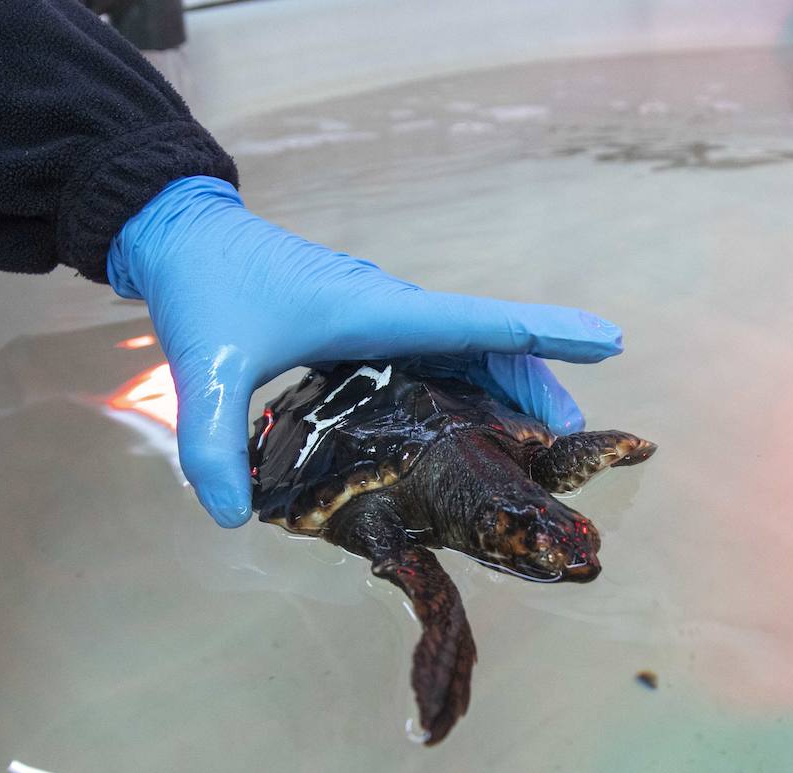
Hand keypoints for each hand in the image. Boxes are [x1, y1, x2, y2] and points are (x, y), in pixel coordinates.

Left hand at [107, 176, 621, 527]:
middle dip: (542, 380)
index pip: (479, 324)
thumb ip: (214, 443)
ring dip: (514, 381)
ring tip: (545, 434)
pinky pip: (441, 353)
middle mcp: (394, 309)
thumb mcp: (207, 367)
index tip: (608, 342)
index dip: (546, 336)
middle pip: (491, 341)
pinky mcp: (369, 325)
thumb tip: (232, 518)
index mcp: (376, 313)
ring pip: (472, 347)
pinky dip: (476, 380)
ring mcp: (384, 315)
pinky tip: (477, 418)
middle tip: (578, 433)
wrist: (185, 234)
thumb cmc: (205, 288)